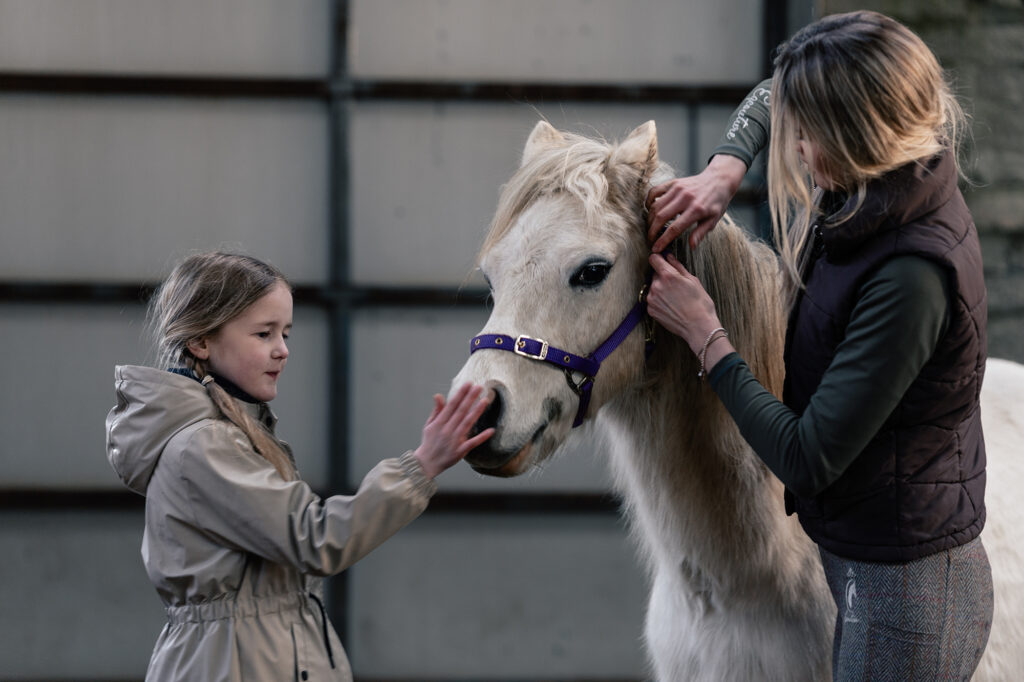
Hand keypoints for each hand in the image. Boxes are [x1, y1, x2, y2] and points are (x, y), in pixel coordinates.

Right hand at [412, 383, 494, 478]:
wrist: (427, 463)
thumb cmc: (429, 442)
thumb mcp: (429, 425)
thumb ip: (437, 410)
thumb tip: (439, 395)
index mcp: (439, 423)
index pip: (452, 405)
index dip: (460, 394)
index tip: (468, 384)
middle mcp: (447, 430)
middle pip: (461, 411)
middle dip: (470, 398)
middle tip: (479, 387)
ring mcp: (454, 440)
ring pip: (467, 423)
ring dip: (477, 411)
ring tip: (485, 400)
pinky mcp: (460, 451)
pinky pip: (473, 443)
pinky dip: (482, 437)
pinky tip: (491, 430)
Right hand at [645, 154, 747, 251]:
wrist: (719, 180)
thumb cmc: (716, 202)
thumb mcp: (713, 220)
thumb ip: (701, 233)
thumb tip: (691, 246)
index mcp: (696, 209)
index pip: (674, 228)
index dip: (663, 240)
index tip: (656, 248)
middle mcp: (685, 198)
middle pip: (661, 217)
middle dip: (652, 231)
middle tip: (651, 239)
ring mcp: (677, 189)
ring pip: (656, 206)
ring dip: (650, 219)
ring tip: (651, 227)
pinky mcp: (673, 183)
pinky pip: (654, 191)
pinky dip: (648, 202)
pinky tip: (650, 210)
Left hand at [646, 253, 733, 371]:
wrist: (698, 326)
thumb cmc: (700, 303)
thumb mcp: (692, 281)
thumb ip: (678, 266)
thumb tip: (669, 257)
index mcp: (668, 275)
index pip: (654, 259)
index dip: (659, 259)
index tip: (663, 261)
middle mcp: (656, 286)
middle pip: (655, 275)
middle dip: (663, 277)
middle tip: (677, 286)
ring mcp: (652, 299)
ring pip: (654, 288)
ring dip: (661, 290)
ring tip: (676, 299)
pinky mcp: (651, 310)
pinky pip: (653, 300)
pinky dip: (660, 301)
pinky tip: (672, 306)